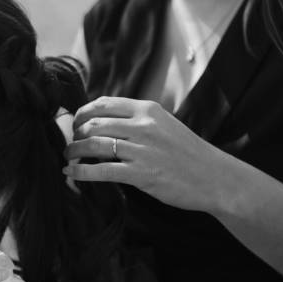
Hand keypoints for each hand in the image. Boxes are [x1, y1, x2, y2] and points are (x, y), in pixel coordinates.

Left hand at [63, 96, 237, 213]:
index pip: (104, 103)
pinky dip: (80, 172)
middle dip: (75, 133)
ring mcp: (141, 150)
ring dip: (73, 151)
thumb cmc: (188, 153)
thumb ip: (139, 121)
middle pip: (94, 123)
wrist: (215, 178)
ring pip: (93, 145)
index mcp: (148, 110)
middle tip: (70, 142)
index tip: (75, 122)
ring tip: (67, 156)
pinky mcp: (140, 174)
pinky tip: (70, 174)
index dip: (83, 112)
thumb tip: (106, 122)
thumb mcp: (165, 125)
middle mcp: (143, 126)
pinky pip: (100, 171)